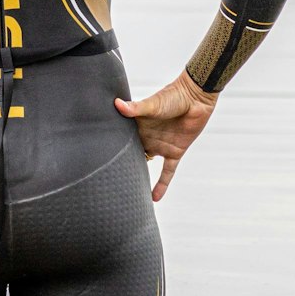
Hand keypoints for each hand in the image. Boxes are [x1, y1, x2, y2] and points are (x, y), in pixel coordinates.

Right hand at [115, 73, 216, 201]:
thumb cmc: (173, 96)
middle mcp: (147, 137)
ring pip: (147, 165)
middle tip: (107, 180)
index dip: (112, 148)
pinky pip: (167, 172)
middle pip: (132, 154)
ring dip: (139, 177)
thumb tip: (116, 104)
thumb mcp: (152, 104)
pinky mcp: (175, 152)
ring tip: (125, 192)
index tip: (98, 159)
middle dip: (122, 165)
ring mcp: (161, 145)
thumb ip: (136, 108)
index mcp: (138, 125)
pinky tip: (154, 199)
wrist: (197, 97)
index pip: (122, 139)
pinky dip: (161, 185)